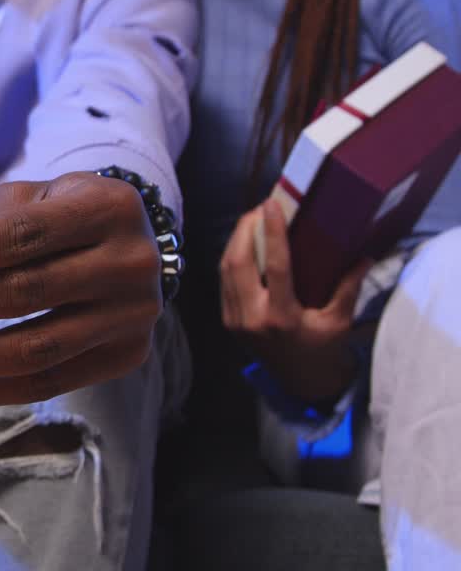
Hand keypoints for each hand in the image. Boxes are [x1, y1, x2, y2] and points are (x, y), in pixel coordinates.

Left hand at [0, 172, 162, 412]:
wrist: (136, 245)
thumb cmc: (67, 216)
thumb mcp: (40, 195)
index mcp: (104, 208)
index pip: (19, 237)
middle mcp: (128, 263)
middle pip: (21, 295)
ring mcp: (131, 316)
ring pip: (31, 351)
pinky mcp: (125, 357)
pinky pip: (45, 385)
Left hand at [219, 200, 372, 401]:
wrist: (299, 382)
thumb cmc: (322, 350)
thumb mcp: (339, 321)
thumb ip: (348, 287)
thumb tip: (363, 254)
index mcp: (281, 318)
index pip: (274, 266)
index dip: (272, 232)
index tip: (271, 205)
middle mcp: (252, 317)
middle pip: (238, 262)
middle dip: (245, 229)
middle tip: (261, 207)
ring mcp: (235, 319)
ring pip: (225, 269)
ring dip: (236, 240)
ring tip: (252, 219)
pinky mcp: (228, 319)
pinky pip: (224, 281)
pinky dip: (232, 257)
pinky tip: (244, 243)